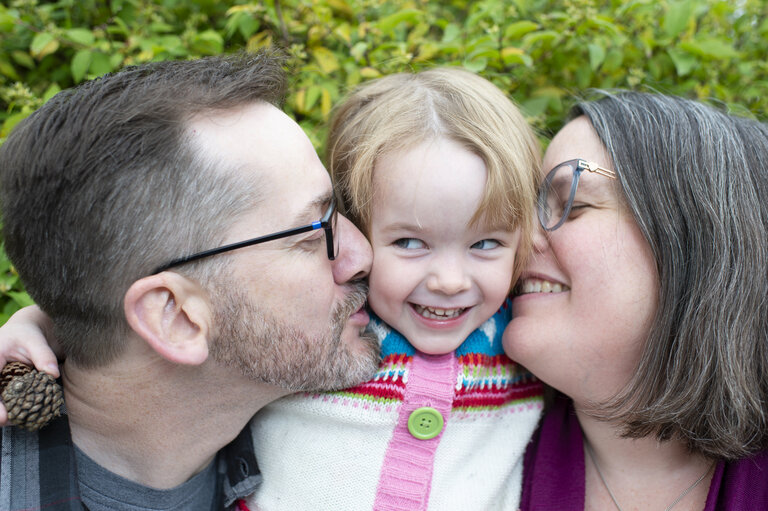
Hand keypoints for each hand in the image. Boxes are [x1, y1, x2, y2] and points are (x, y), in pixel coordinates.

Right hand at [0, 305, 60, 425]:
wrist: (27, 331)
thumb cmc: (28, 334)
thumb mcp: (35, 340)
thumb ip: (44, 356)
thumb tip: (53, 374)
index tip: (4, 417)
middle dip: (0, 412)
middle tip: (9, 422)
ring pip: (1, 399)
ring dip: (6, 412)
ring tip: (18, 421)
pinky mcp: (4, 386)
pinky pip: (7, 399)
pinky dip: (14, 407)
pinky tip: (25, 414)